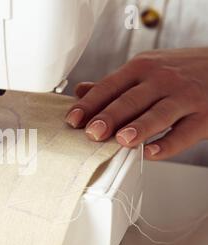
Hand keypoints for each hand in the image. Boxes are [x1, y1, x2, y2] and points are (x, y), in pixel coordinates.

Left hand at [66, 48, 207, 159]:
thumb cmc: (179, 72)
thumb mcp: (145, 69)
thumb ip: (113, 84)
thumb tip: (81, 92)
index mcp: (141, 69)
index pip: (109, 86)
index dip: (90, 105)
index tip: (72, 120)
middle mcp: (161, 80)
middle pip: (131, 100)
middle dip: (109, 117)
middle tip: (92, 133)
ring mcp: (184, 98)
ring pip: (159, 114)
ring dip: (139, 127)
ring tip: (122, 140)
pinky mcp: (204, 116)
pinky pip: (185, 132)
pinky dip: (169, 143)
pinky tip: (152, 152)